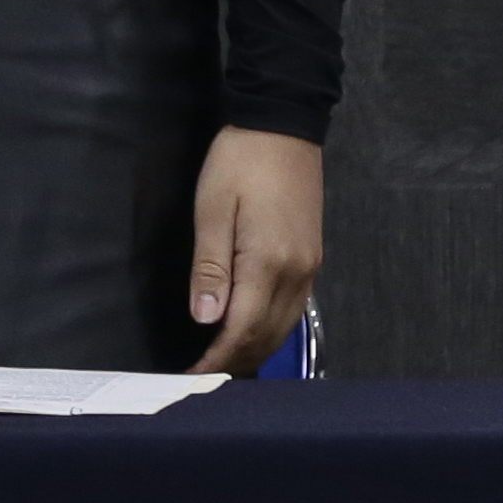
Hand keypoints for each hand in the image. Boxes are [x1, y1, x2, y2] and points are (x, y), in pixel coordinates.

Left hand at [187, 126, 323, 372]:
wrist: (283, 124)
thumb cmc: (239, 162)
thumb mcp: (213, 209)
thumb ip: (210, 267)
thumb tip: (206, 320)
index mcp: (268, 264)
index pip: (240, 330)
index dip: (215, 360)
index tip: (190, 378)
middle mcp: (296, 274)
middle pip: (265, 338)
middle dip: (233, 363)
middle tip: (200, 378)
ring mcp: (309, 268)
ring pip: (282, 329)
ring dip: (253, 352)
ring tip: (221, 364)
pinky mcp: (312, 259)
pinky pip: (292, 311)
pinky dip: (269, 331)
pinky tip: (250, 332)